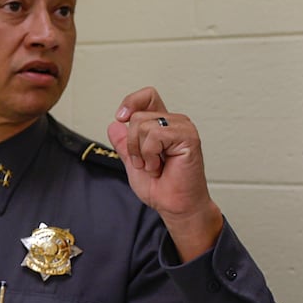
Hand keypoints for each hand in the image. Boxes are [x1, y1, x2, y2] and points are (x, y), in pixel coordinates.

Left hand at [106, 87, 222, 260]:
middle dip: (131, 144)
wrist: (173, 205)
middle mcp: (174, 123)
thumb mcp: (133, 161)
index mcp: (162, 126)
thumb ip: (124, 143)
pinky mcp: (188, 137)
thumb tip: (114, 125)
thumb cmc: (161, 187)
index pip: (148, 96)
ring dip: (141, 152)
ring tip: (154, 166)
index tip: (121, 118)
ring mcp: (183, 128)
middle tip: (145, 163)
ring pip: (143, 125)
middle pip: (137, 115)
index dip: (131, 102)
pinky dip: (150, 154)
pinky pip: (155, 135)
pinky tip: (161, 166)